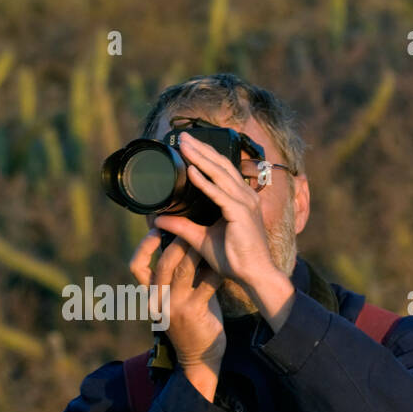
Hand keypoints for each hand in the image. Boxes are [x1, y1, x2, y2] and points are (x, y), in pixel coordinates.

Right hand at [130, 230, 224, 399]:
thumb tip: (183, 243)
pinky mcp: (194, 313)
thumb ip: (176, 276)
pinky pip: (206, 284)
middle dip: (176, 242)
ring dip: (196, 251)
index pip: (136, 268)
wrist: (199, 357)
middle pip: (163, 264)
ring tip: (207, 240)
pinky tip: (223, 265)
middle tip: (190, 228)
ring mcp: (175, 307)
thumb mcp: (176, 299)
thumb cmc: (191, 323)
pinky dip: (215, 271)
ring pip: (183, 270)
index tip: (154, 230)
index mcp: (152, 296)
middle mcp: (159, 300)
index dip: (143, 247)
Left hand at [151, 132, 279, 292]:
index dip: (205, 156)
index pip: (221, 170)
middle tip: (183, 136)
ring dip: (201, 158)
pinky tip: (191, 171)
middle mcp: (245, 196)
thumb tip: (158, 220)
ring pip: (220, 174)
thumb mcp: (200, 239)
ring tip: (184, 145)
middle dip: (201, 149)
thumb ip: (181, 227)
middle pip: (221, 165)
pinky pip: (219, 194)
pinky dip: (204, 182)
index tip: (187, 145)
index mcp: (240, 199)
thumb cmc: (234, 258)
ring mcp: (245, 203)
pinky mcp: (241, 214)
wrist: (253, 275)